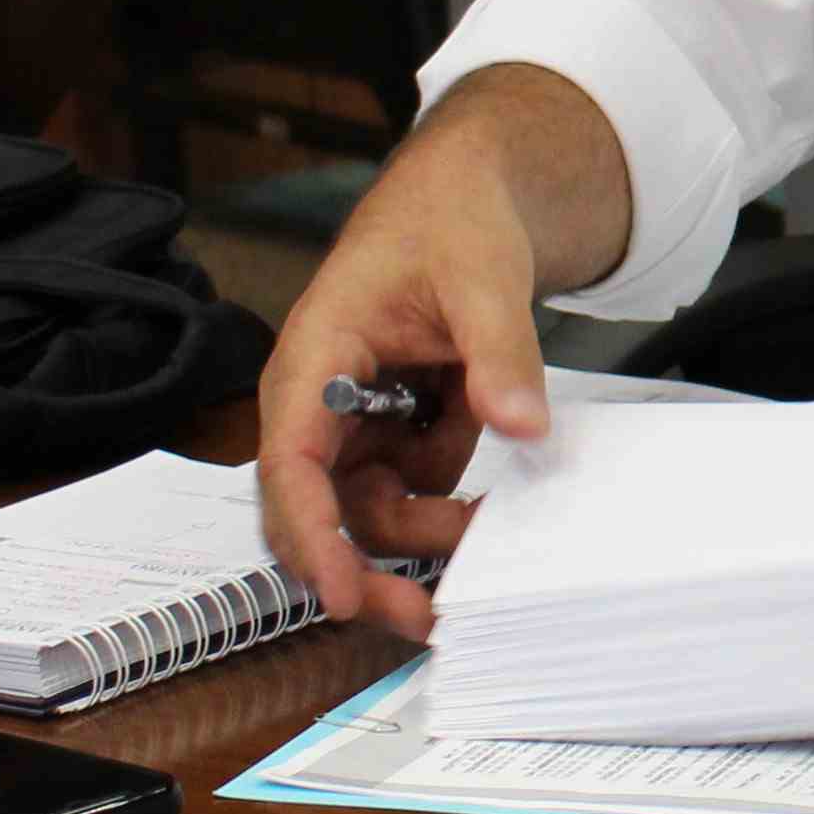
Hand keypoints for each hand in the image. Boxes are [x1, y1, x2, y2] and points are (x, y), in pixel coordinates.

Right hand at [257, 130, 557, 635]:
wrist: (466, 198)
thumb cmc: (449, 221)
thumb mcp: (484, 275)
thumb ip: (500, 351)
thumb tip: (521, 425)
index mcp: (315, 357)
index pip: (292, 462)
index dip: (310, 536)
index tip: (341, 594)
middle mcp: (321, 401)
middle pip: (320, 511)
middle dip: (364, 568)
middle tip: (427, 616)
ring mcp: (357, 422)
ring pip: (371, 512)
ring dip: (425, 535)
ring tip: (490, 530)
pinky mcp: (395, 432)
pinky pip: (413, 490)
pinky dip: (449, 504)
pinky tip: (491, 492)